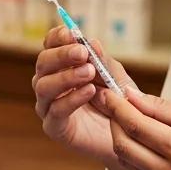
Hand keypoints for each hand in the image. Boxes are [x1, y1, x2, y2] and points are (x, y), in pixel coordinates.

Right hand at [32, 25, 135, 164]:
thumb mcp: (116, 77)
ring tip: (89, 72)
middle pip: (43, 63)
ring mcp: (49, 106)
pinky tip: (90, 91)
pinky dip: (72, 99)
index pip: (50, 46)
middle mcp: (50, 84)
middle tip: (82, 53)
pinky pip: (56, 110)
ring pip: (44, 86)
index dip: (56, 37)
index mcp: (61, 67)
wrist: (127, 137)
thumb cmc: (118, 103)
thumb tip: (92, 42)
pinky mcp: (55, 127)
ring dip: (66, 76)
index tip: (71, 32)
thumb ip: (103, 62)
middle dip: (61, 55)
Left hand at [95, 89, 170, 169]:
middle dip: (113, 121)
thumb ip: (163, 109)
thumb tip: (131, 95)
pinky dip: (133, 154)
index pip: (135, 126)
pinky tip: (140, 140)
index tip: (108, 91)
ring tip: (125, 118)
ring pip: (127, 161)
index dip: (117, 106)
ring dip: (121, 138)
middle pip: (123, 145)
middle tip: (113, 102)